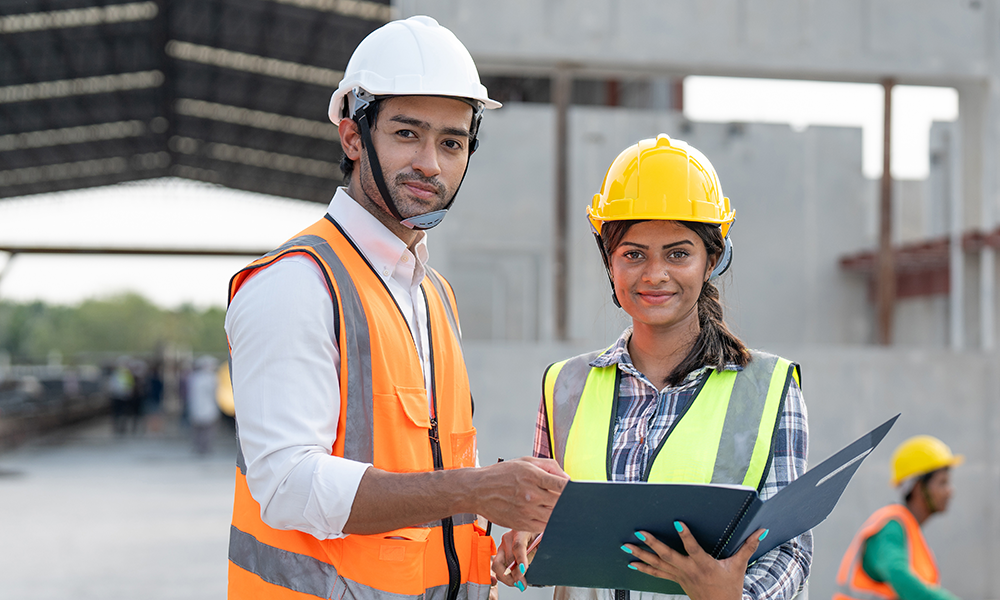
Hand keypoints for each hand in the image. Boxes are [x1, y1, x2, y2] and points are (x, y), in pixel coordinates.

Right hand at [471, 457, 567, 531]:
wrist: (477, 490)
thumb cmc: (501, 474)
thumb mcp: (525, 461)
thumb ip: (550, 466)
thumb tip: (567, 478)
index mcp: (533, 476)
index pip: (563, 484)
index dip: (573, 488)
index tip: (576, 489)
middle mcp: (530, 494)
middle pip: (561, 502)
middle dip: (568, 500)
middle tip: (569, 499)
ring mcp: (525, 511)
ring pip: (554, 516)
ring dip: (558, 512)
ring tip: (554, 505)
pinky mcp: (520, 524)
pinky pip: (543, 526)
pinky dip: (548, 521)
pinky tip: (545, 513)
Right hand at [492, 530, 535, 590]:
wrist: (531, 530)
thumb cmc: (536, 535)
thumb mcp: (541, 540)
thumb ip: (541, 551)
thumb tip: (541, 564)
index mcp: (520, 532)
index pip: (518, 546)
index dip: (520, 559)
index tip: (524, 570)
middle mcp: (508, 539)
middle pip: (506, 559)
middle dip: (515, 575)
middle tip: (522, 584)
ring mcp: (502, 547)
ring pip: (497, 565)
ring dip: (507, 578)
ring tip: (518, 584)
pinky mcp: (499, 555)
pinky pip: (497, 569)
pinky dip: (504, 578)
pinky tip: (512, 581)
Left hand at [621, 523, 765, 599]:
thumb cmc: (730, 587)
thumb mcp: (739, 566)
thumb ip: (748, 547)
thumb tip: (761, 530)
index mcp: (705, 565)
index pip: (693, 548)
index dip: (685, 536)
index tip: (676, 522)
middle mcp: (689, 570)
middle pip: (668, 556)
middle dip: (652, 544)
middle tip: (639, 532)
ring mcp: (680, 576)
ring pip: (658, 564)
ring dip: (641, 555)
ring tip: (626, 546)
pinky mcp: (675, 580)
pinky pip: (657, 574)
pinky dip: (644, 568)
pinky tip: (631, 562)